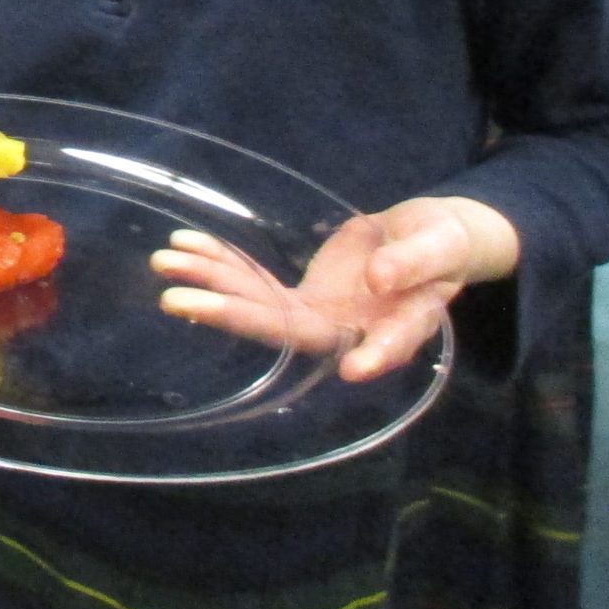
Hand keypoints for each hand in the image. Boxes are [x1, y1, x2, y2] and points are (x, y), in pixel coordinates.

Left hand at [152, 195, 520, 382]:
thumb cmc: (444, 243)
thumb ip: (415, 262)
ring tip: (164, 261)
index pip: (381, 345)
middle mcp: (348, 330)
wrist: (425, 238)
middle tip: (176, 298)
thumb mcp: (441, 243)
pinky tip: (183, 245)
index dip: (370, 356)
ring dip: (210, 283)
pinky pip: (255, 282)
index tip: (354, 369)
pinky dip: (219, 262)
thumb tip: (381, 277)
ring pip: (260, 305)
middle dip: (232, 313)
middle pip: (289, 328)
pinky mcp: (301, 296)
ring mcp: (319, 315)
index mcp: (397, 324)